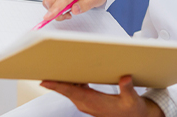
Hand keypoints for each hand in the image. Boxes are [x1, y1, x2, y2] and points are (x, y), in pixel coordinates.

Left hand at [40, 76, 164, 116]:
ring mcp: (86, 103)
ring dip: (62, 81)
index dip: (57, 86)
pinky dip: (71, 82)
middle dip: (55, 80)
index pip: (72, 93)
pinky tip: (72, 74)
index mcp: (94, 103)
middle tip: (45, 67)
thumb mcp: (131, 99)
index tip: (44, 81)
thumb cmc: (131, 109)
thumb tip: (124, 78)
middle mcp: (86, 104)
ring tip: (55, 67)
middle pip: (66, 90)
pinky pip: (75, 91)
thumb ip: (127, 89)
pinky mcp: (88, 101)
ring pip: (69, 91)